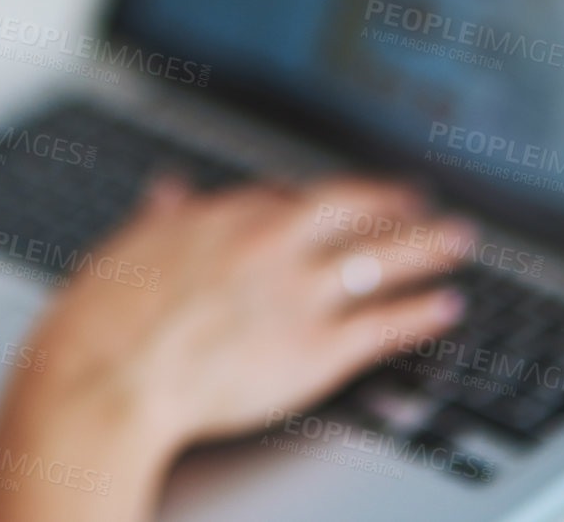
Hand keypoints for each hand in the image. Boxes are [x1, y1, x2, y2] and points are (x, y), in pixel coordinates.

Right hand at [0, 176, 470, 521]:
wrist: (112, 374)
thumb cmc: (106, 319)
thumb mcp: (129, 248)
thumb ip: (161, 217)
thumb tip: (169, 190)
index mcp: (224, 217)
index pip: (289, 198)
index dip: (322, 201)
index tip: (339, 202)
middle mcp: (271, 243)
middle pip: (349, 213)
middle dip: (389, 205)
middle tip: (419, 201)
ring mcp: (298, 293)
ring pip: (378, 261)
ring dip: (425, 248)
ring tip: (458, 239)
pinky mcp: (317, 348)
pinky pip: (382, 324)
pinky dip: (419, 313)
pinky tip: (445, 306)